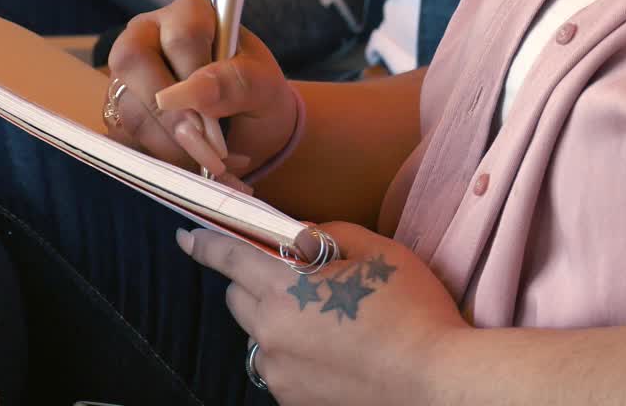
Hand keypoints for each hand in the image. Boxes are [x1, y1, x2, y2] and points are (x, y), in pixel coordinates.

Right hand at [105, 0, 299, 188]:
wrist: (249, 129)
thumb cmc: (258, 94)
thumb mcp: (264, 86)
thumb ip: (235, 82)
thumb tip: (188, 93)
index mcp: (189, 16)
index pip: (182, 36)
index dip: (196, 79)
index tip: (215, 119)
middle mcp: (148, 36)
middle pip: (134, 62)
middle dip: (173, 116)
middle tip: (209, 151)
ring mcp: (127, 74)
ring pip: (129, 106)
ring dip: (172, 144)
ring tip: (214, 162)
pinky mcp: (117, 111)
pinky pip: (123, 136)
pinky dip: (162, 159)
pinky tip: (195, 167)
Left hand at [180, 222, 467, 405]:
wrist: (436, 383)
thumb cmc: (413, 312)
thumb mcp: (378, 252)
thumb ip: (330, 236)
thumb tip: (305, 239)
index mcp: (285, 290)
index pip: (229, 257)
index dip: (206, 243)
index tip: (188, 236)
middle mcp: (271, 334)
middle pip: (237, 298)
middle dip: (253, 279)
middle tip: (294, 275)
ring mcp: (280, 373)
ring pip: (260, 334)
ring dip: (277, 319)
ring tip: (327, 320)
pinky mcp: (293, 400)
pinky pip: (280, 365)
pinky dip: (295, 352)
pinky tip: (335, 349)